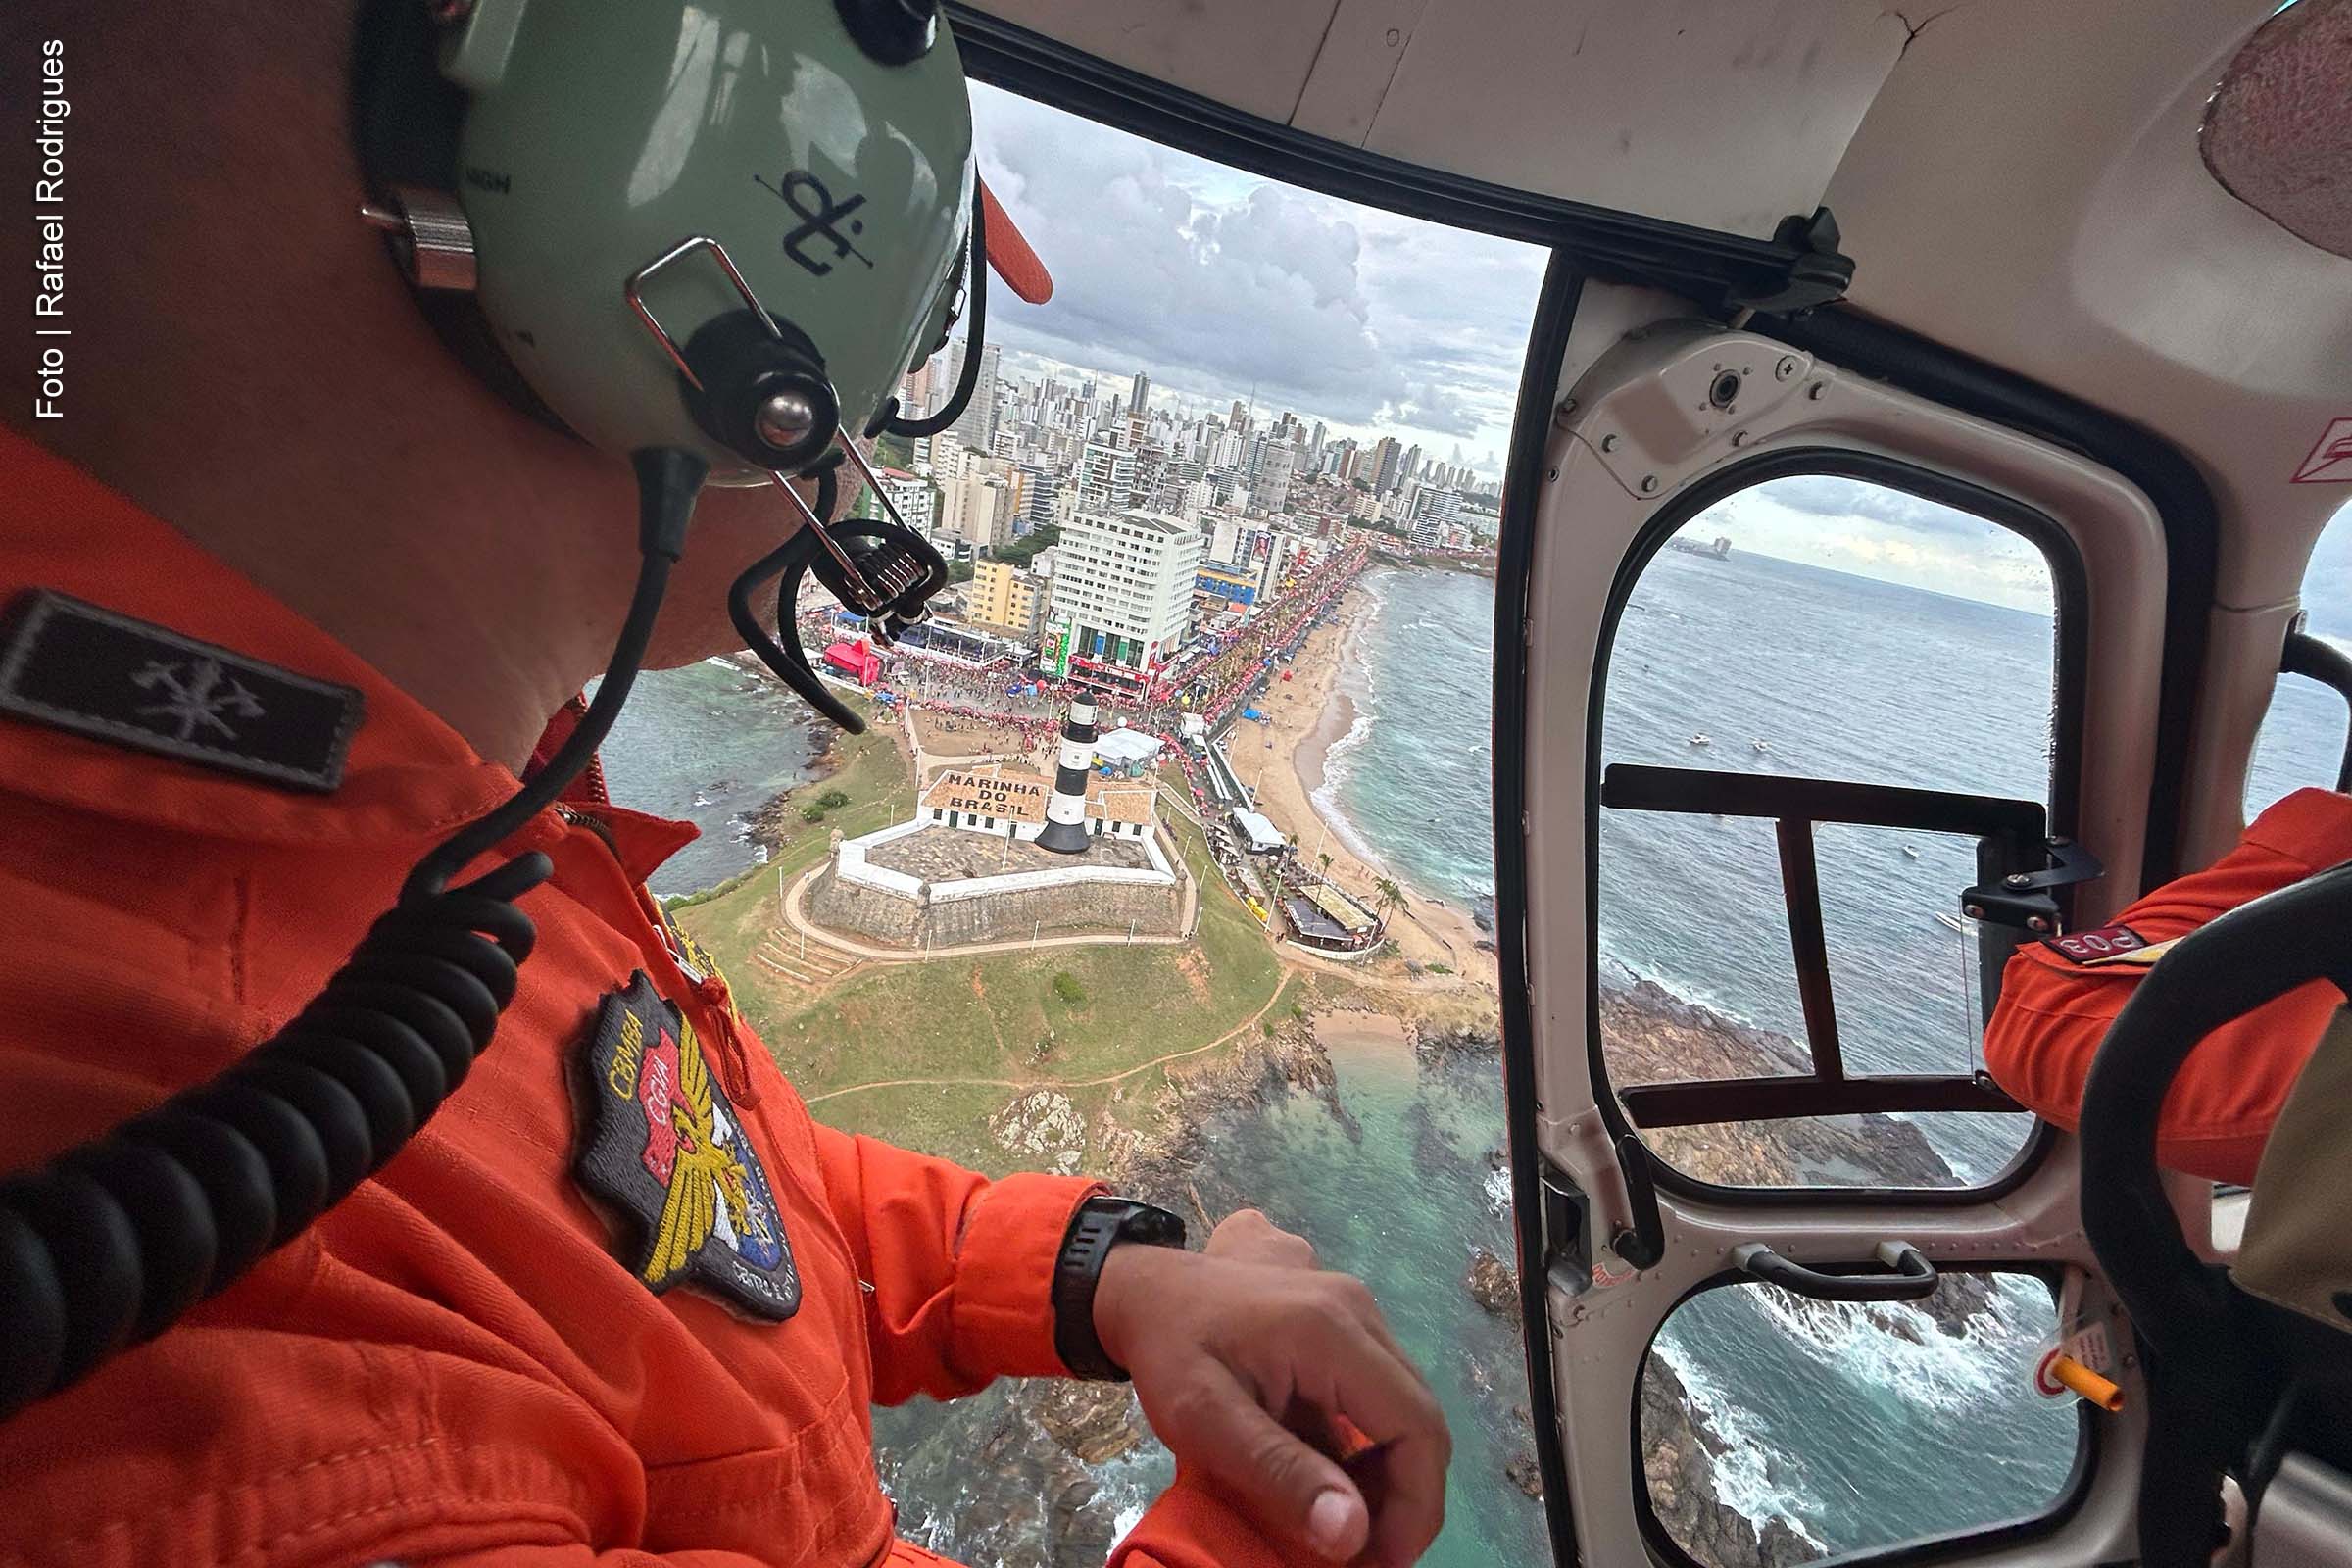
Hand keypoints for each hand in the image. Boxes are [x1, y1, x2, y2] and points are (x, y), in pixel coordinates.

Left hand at [1093, 1209, 1449, 1565]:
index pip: (1417, 1425)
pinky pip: (1379, 1393)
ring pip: (1404, 1407)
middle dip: (1405, 1497)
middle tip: (1362, 1554)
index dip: (1415, 1503)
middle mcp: (1361, 1312)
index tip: (1382, 1559)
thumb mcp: (1206, 1421)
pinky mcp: (1345, 1322)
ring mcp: (1357, 1312)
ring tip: (1338, 1520)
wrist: (1144, 1290)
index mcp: (1334, 1331)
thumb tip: (1352, 1533)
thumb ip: (1280, 1474)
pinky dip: (1367, 1446)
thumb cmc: (1168, 1351)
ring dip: (1385, 1474)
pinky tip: (1325, 1475)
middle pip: (1420, 1417)